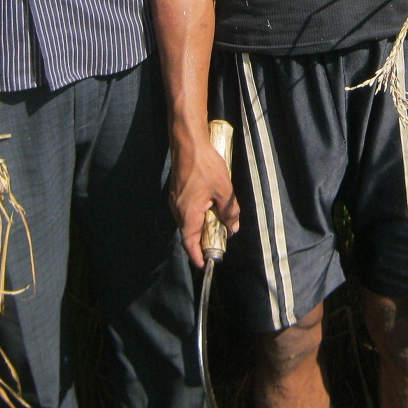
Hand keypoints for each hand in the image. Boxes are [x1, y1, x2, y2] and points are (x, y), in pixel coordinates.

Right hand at [169, 132, 240, 269]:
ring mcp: (175, 201)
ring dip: (200, 227)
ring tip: (216, 225)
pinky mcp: (176, 192)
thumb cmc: (206, 166)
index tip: (206, 264)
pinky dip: (196, 216)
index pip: (189, 243)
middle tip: (218, 243)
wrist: (188, 143)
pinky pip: (185, 211)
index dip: (198, 256)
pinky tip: (208, 208)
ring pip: (187, 222)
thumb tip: (233, 228)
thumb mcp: (224, 190)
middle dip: (202, 241)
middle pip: (188, 234)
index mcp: (187, 214)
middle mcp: (177, 210)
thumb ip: (229, 211)